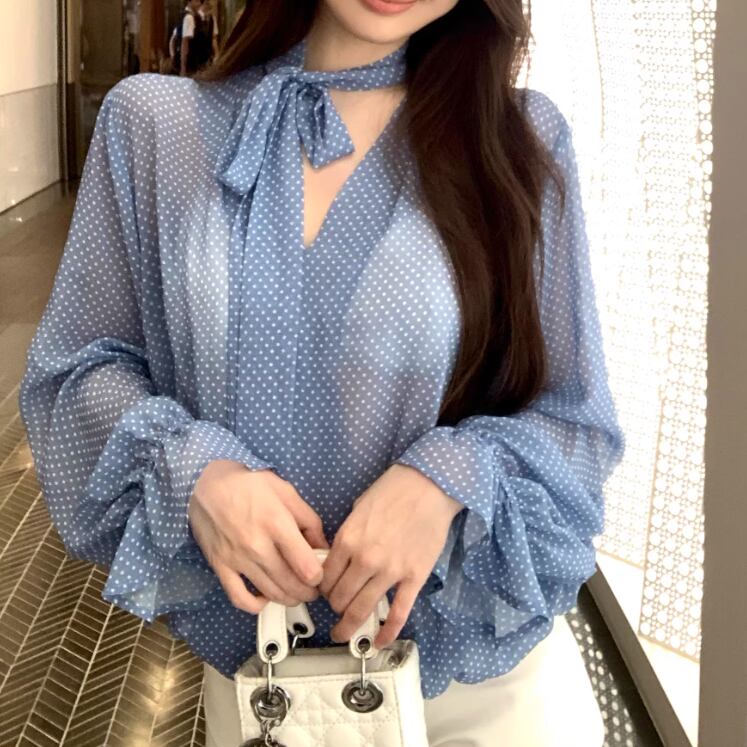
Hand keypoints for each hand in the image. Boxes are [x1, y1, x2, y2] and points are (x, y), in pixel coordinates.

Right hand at [188, 460, 329, 614]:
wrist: (206, 482)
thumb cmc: (250, 483)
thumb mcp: (287, 492)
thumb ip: (309, 521)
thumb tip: (323, 548)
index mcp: (278, 524)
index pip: (306, 568)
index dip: (319, 576)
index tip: (320, 573)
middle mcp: (258, 546)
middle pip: (291, 585)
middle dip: (308, 592)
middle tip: (312, 588)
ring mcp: (237, 559)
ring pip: (270, 594)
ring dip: (289, 599)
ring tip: (295, 592)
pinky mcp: (220, 566)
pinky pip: (239, 598)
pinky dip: (256, 605)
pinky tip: (265, 598)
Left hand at [318, 463, 463, 648]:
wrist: (429, 486)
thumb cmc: (393, 491)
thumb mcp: (358, 509)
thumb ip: (347, 536)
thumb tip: (338, 557)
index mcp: (348, 540)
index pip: (324, 577)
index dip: (321, 588)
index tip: (324, 592)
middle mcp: (365, 559)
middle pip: (339, 597)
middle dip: (334, 606)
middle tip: (336, 609)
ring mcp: (390, 571)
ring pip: (362, 609)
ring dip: (349, 625)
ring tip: (344, 633)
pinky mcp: (414, 578)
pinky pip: (398, 613)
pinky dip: (387, 632)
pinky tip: (379, 641)